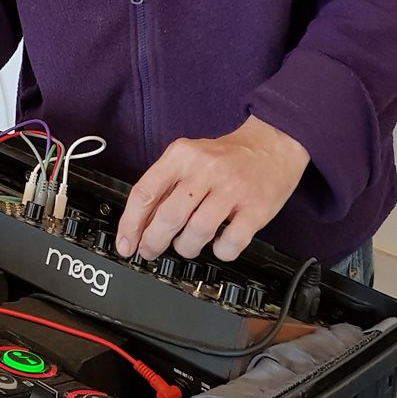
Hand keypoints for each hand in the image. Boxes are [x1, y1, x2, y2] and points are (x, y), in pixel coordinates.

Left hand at [116, 115, 308, 262]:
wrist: (271, 146)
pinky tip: (218, 245)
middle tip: (149, 251)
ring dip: (185, 247)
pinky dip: (220, 251)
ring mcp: (232, 190)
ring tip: (185, 246)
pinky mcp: (256, 209)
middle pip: (168, 216)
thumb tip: (139, 223)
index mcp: (181, 156)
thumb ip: (165, 185)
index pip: (145, 193)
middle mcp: (204, 170)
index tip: (125, 243)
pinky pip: (231, 242)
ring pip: (196, 232)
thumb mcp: (188, 158)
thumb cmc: (224, 157)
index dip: (130, 224)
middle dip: (153, 241)